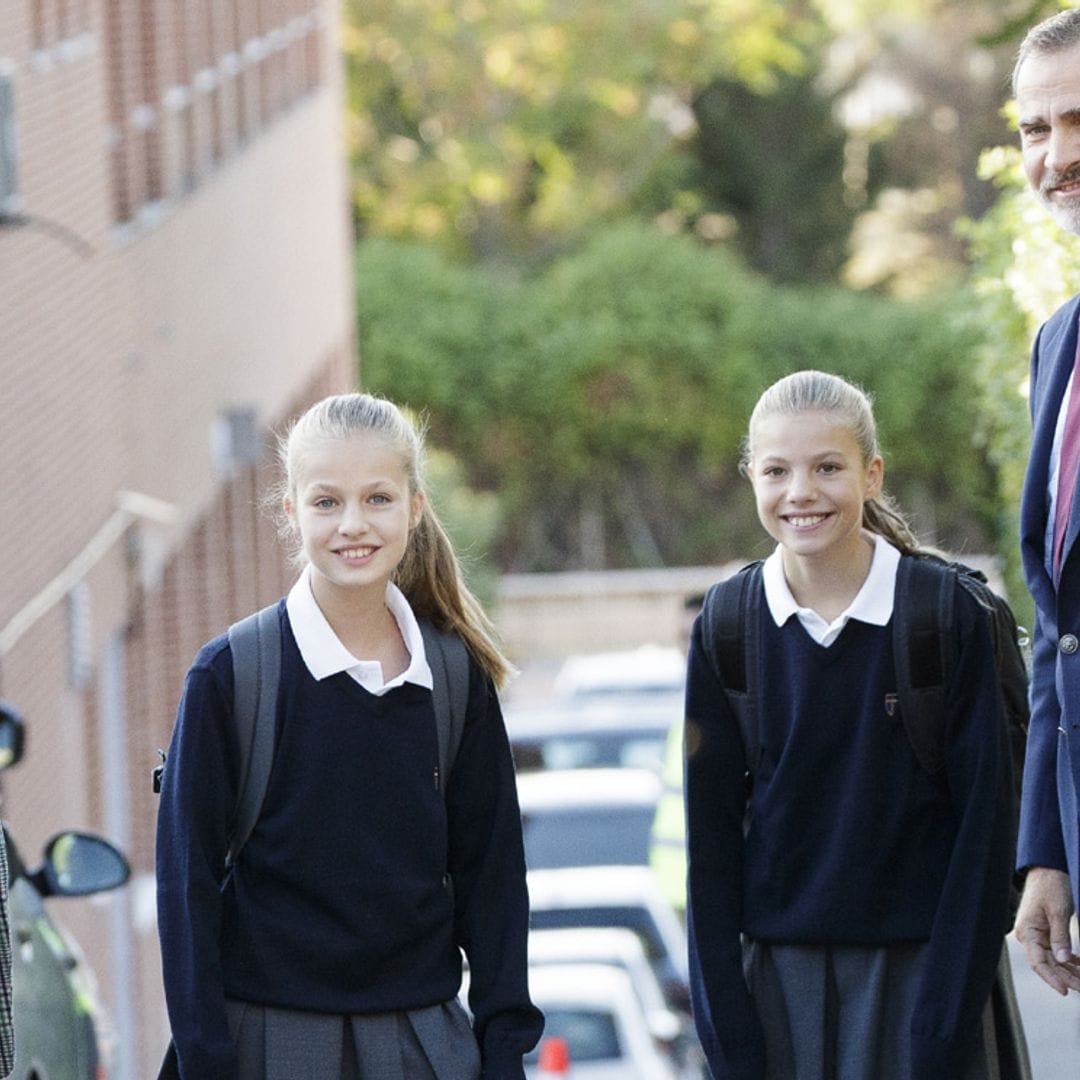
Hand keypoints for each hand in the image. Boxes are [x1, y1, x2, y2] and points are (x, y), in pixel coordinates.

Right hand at [1013, 867, 1079, 994]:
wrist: (1048, 870)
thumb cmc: (1051, 886)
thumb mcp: (1058, 911)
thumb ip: (1060, 937)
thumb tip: (1063, 961)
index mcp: (1027, 931)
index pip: (1038, 962)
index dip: (1051, 978)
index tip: (1065, 991)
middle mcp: (1028, 936)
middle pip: (1047, 964)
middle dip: (1066, 978)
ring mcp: (1036, 935)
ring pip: (1053, 960)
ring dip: (1069, 971)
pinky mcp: (1044, 932)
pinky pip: (1056, 951)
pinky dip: (1069, 960)